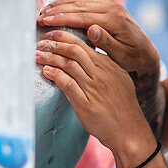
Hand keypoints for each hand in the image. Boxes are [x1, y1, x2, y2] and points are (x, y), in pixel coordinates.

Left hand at [35, 31, 154, 159]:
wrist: (130, 131)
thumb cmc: (123, 107)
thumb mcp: (120, 80)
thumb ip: (105, 67)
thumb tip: (88, 56)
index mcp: (109, 66)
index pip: (83, 44)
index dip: (65, 37)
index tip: (52, 35)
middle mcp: (101, 74)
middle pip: (74, 51)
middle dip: (54, 44)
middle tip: (41, 43)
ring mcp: (94, 89)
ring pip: (69, 65)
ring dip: (50, 58)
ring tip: (37, 54)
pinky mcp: (86, 104)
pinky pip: (68, 84)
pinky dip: (55, 75)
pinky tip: (46, 71)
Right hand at [38, 0, 159, 76]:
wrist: (147, 54)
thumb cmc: (133, 59)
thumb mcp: (121, 57)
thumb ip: (107, 43)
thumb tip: (92, 28)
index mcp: (114, 20)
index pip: (81, 17)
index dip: (61, 18)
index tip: (44, 21)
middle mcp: (113, 7)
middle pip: (79, 5)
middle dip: (57, 10)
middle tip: (39, 16)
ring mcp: (112, 3)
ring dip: (62, 2)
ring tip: (45, 8)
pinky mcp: (111, 3)